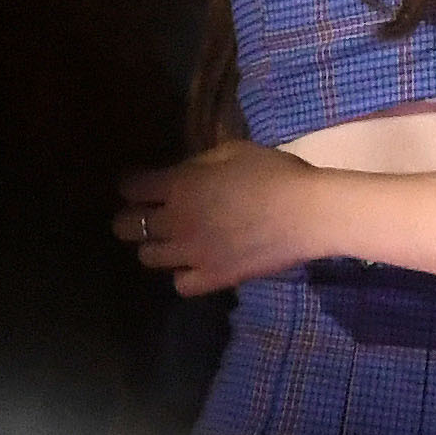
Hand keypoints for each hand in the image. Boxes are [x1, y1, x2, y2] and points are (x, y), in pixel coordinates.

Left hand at [114, 140, 326, 296]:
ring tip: (168, 240)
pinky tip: (194, 263)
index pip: (133, 187)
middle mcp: (176, 221)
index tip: (134, 184)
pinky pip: (179, 284)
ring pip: (148, 257)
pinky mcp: (212, 278)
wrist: (307, 213)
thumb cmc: (274, 173)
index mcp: (180, 185)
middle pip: (128, 226)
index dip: (129, 184)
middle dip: (128, 218)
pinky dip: (182, 273)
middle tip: (141, 214)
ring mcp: (191, 254)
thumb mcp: (233, 151)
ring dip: (153, 245)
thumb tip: (182, 173)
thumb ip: (200, 163)